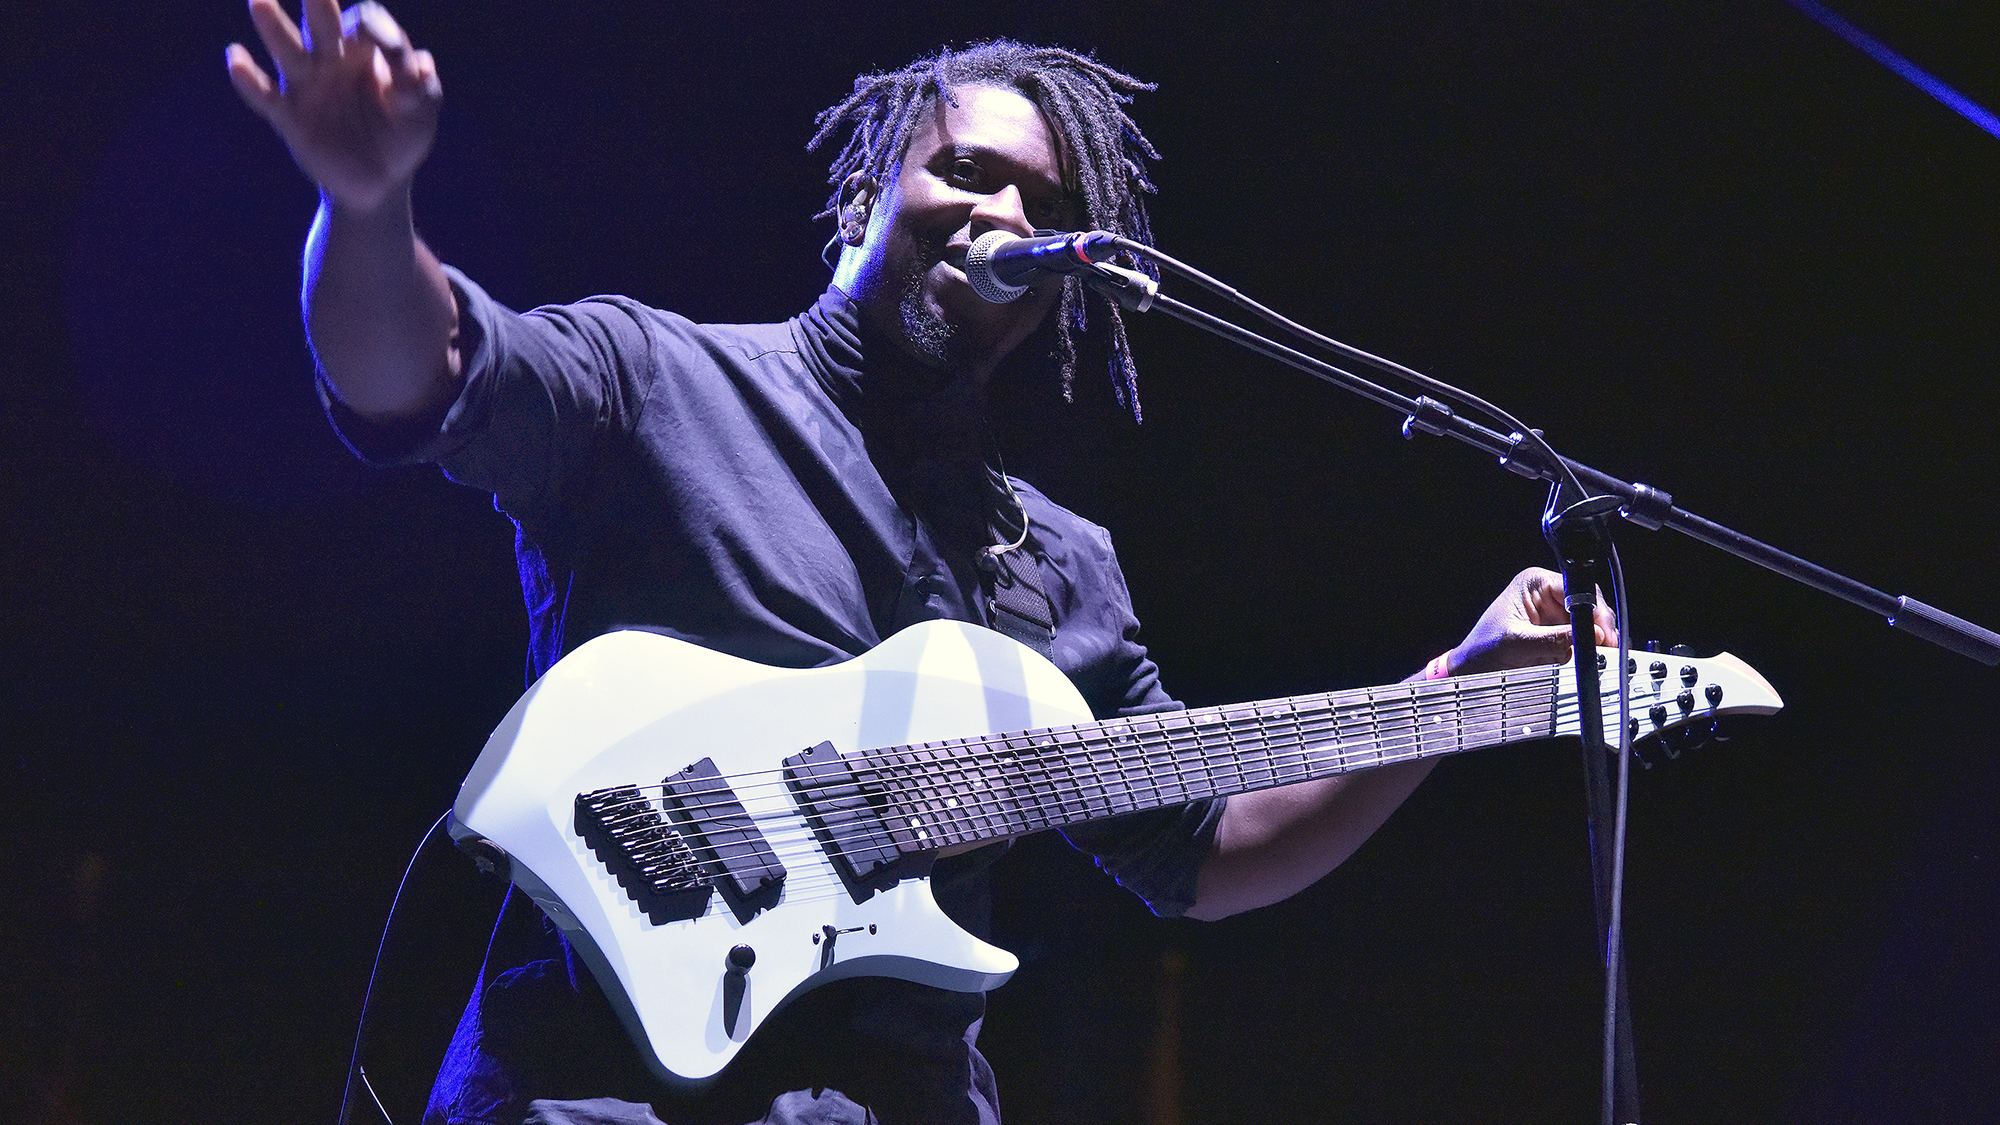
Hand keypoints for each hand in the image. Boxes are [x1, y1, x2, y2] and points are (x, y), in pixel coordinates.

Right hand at [226, 0, 441, 210]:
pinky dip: (248, 79)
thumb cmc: (402, 135)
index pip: (366, 23)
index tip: (395, 56)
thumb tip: (420, 62)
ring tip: (260, 1)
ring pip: (288, 51)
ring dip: (274, 28)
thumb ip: (420, 85)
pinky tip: (235, 58)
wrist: (382, 183)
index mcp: (364, 50)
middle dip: (318, 2)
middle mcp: (331, 59)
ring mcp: (308, 86)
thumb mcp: (422, 110)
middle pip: (322, 22)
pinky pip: (266, 96)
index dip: (378, 31)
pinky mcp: (291, 118)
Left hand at [1444, 566, 1617, 675]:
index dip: (1593, 609)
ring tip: (1591, 656)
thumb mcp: (1517, 643)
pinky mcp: (1558, 632)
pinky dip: (1586, 650)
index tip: (1601, 631)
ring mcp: (1555, 614)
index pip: (1576, 588)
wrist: (1472, 671)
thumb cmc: (1483, 650)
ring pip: (1590, 623)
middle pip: (1589, 604)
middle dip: (1598, 627)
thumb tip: (1589, 636)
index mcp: (1534, 583)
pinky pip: (1582, 639)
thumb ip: (1553, 639)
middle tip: (1605, 648)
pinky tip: (1583, 659)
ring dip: (1593, 640)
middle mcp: (1547, 593)